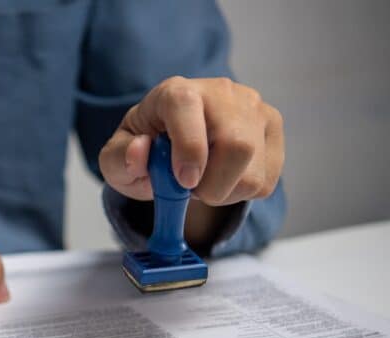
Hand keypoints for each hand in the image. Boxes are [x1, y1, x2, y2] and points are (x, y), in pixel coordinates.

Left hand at [98, 76, 284, 206]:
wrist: (175, 146)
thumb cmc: (146, 150)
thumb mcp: (116, 159)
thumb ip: (119, 158)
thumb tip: (140, 151)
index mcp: (175, 92)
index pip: (187, 107)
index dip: (188, 148)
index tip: (183, 181)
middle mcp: (221, 92)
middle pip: (236, 144)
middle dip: (211, 184)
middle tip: (190, 189)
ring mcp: (253, 108)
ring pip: (253, 169)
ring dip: (224, 193)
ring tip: (204, 182)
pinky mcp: (272, 129)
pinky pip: (265, 180)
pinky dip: (240, 193)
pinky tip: (223, 179)